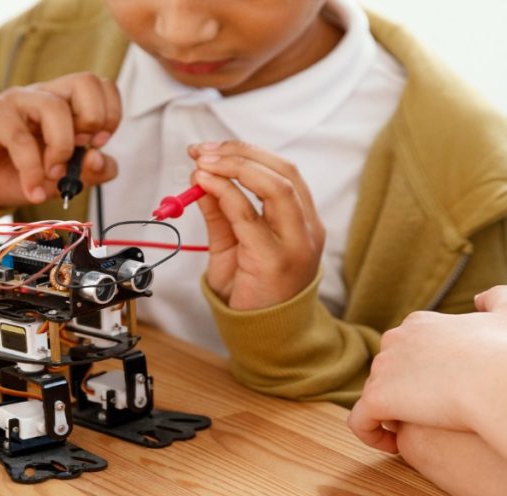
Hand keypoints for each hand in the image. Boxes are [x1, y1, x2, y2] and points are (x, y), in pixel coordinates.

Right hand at [0, 72, 120, 208]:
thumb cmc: (10, 174)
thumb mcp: (59, 180)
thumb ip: (87, 172)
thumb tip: (103, 161)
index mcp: (63, 105)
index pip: (101, 87)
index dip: (110, 115)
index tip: (97, 145)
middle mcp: (42, 97)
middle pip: (85, 82)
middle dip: (93, 120)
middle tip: (80, 151)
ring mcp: (16, 103)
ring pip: (54, 108)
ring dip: (62, 149)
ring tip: (52, 175)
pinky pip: (20, 138)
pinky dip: (32, 171)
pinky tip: (32, 191)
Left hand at [189, 140, 324, 309]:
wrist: (263, 337)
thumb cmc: (251, 290)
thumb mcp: (231, 243)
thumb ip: (221, 211)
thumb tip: (200, 175)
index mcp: (302, 220)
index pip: (283, 171)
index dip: (245, 152)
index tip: (209, 148)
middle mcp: (306, 228)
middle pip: (283, 172)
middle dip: (239, 154)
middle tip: (203, 151)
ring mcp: (296, 245)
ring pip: (276, 187)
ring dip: (234, 167)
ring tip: (203, 163)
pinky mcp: (276, 261)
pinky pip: (250, 217)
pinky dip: (225, 193)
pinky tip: (203, 184)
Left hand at [348, 285, 506, 453]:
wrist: (500, 382)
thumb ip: (498, 297)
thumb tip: (479, 299)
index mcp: (420, 323)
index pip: (410, 347)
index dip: (423, 372)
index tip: (441, 392)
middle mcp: (394, 340)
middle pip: (390, 370)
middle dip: (404, 391)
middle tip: (428, 415)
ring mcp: (382, 369)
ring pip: (376, 394)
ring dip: (392, 413)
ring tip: (415, 434)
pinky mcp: (376, 398)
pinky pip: (361, 421)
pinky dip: (372, 434)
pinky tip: (395, 447)